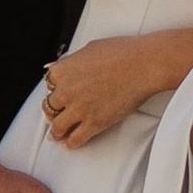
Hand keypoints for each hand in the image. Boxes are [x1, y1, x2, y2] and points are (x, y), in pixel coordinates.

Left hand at [41, 33, 185, 148]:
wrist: (144, 65)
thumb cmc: (123, 53)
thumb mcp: (90, 48)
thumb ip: (75, 62)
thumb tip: (71, 67)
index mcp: (63, 70)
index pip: (48, 84)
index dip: (54, 90)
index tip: (58, 94)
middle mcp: (66, 91)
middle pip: (50, 107)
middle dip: (55, 110)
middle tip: (57, 114)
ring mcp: (79, 109)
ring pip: (58, 127)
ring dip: (57, 131)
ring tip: (58, 134)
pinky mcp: (94, 123)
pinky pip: (75, 139)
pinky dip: (72, 143)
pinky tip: (72, 143)